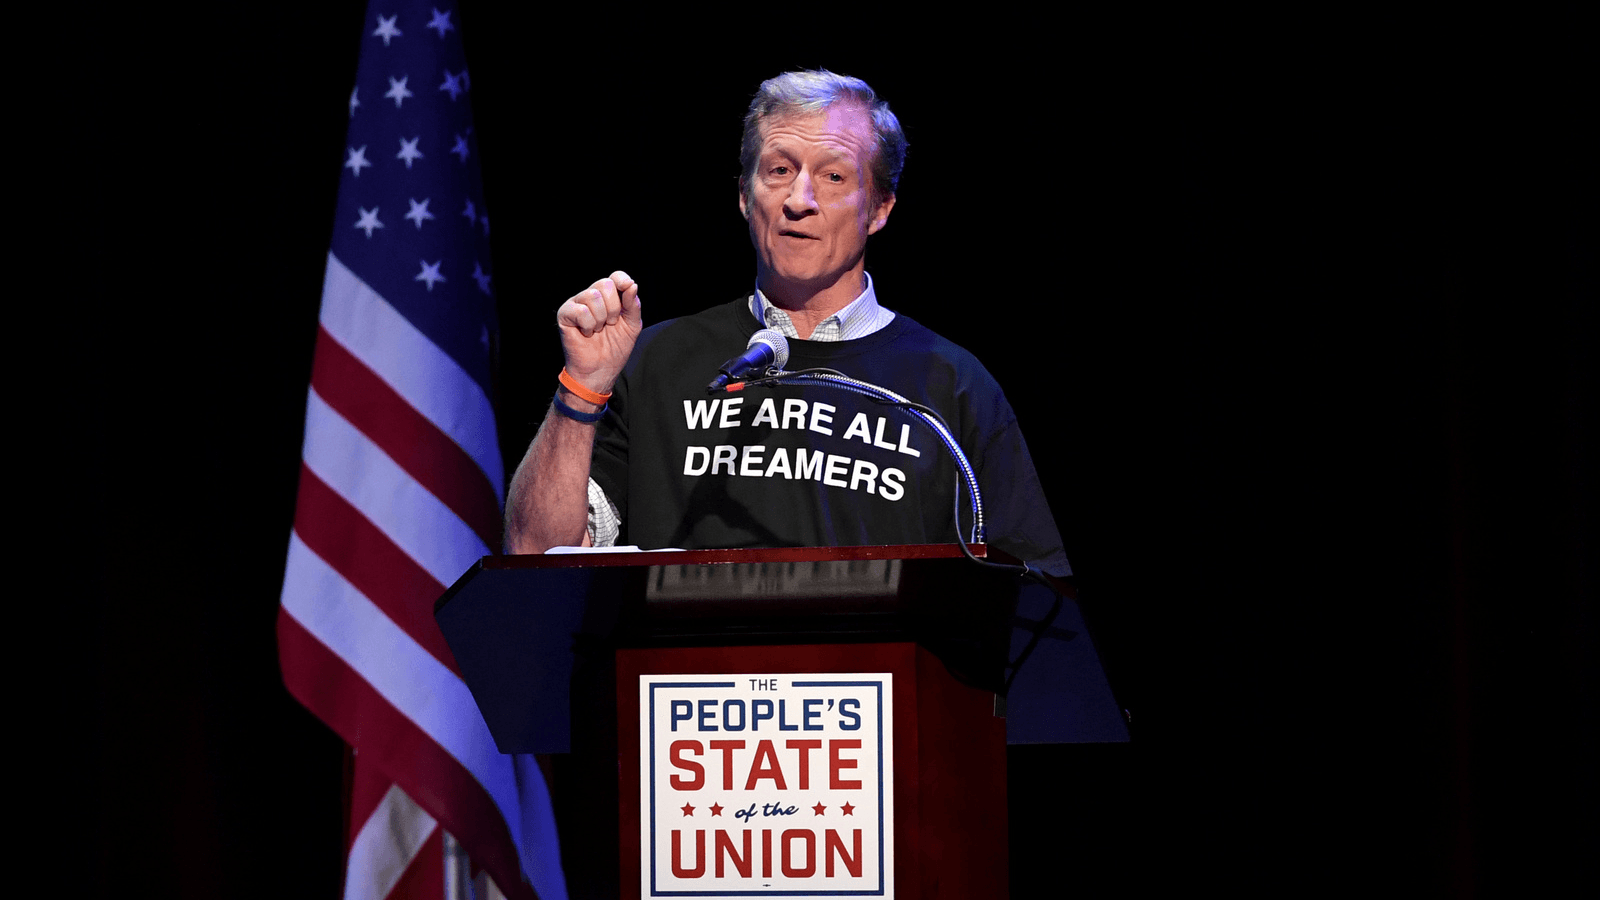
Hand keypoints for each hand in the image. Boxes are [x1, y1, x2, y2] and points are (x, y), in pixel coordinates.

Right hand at [556, 270, 642, 395]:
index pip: (615, 277)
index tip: (628, 288)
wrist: (600, 371)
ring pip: (592, 296)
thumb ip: (632, 305)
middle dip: (613, 308)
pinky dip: (588, 325)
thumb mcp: (631, 326)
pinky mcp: (565, 315)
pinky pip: (581, 311)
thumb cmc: (615, 348)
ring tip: (597, 330)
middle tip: (610, 324)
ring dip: (600, 319)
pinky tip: (587, 333)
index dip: (622, 280)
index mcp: (608, 297)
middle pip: (604, 284)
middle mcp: (591, 297)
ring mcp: (576, 304)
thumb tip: (631, 285)